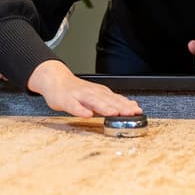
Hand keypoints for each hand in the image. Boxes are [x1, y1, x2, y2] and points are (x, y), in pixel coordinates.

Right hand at [27, 60, 141, 117]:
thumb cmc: (77, 90)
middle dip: (120, 107)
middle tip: (131, 113)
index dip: (127, 105)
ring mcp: (79, 96)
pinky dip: (80, 110)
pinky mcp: (66, 100)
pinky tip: (86, 115)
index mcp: (100, 93)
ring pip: (93, 101)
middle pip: (108, 100)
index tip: (138, 111)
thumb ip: (113, 101)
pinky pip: (73, 106)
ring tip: (113, 113)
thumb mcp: (97, 94)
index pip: (116, 99)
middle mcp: (92, 93)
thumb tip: (132, 106)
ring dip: (104, 107)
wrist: (56, 79)